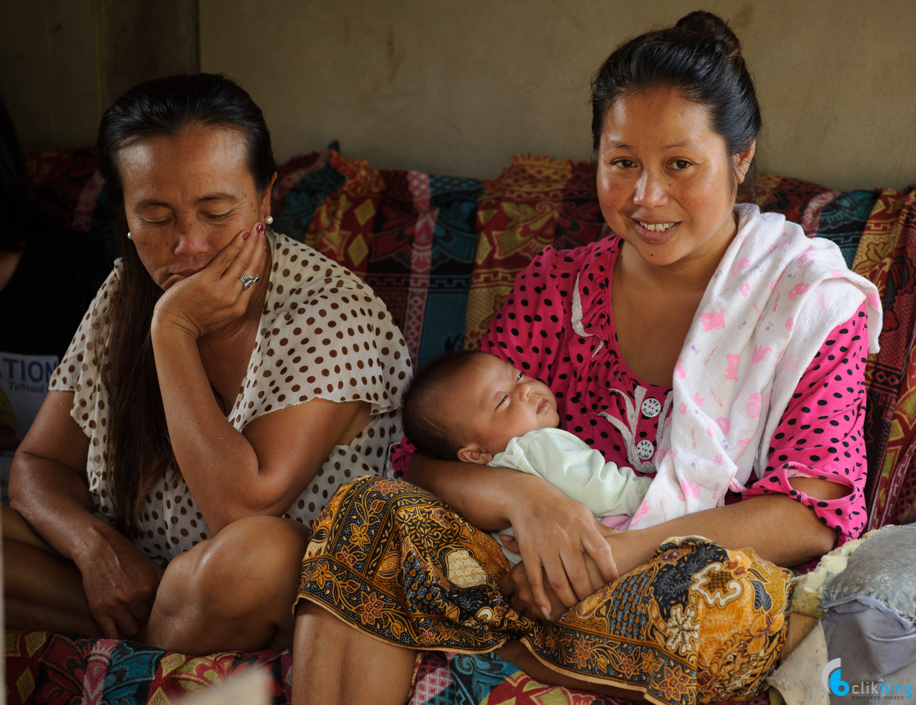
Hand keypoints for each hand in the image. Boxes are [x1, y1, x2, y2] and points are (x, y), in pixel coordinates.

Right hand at [73, 523, 164, 638]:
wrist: (99, 550)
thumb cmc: (127, 557)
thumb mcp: (151, 566)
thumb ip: (162, 583)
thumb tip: (175, 598)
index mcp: (149, 586)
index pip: (159, 611)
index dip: (157, 613)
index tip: (157, 616)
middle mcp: (133, 598)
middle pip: (145, 622)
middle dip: (144, 620)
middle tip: (142, 618)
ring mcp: (115, 606)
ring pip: (130, 631)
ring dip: (131, 628)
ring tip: (131, 622)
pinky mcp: (99, 611)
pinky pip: (111, 633)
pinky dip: (116, 636)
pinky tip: (119, 633)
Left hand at [152, 223, 268, 339]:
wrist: (175, 328)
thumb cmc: (193, 321)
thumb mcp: (219, 316)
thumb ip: (230, 300)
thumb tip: (236, 284)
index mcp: (238, 307)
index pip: (254, 278)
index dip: (260, 259)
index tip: (263, 245)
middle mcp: (234, 298)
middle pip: (252, 267)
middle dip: (259, 246)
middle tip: (263, 230)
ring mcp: (222, 290)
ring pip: (243, 261)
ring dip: (252, 242)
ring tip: (257, 227)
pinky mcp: (207, 281)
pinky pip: (225, 260)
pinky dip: (235, 246)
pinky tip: (242, 235)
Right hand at [502, 480, 617, 618]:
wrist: (528, 497)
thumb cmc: (562, 509)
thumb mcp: (584, 514)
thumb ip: (602, 532)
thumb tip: (628, 541)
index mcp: (582, 526)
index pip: (601, 551)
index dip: (610, 571)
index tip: (615, 587)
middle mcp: (564, 536)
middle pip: (579, 573)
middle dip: (587, 595)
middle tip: (592, 607)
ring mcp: (545, 545)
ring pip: (558, 581)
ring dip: (567, 600)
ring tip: (574, 610)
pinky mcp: (528, 552)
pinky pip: (534, 579)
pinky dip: (540, 598)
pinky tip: (546, 612)